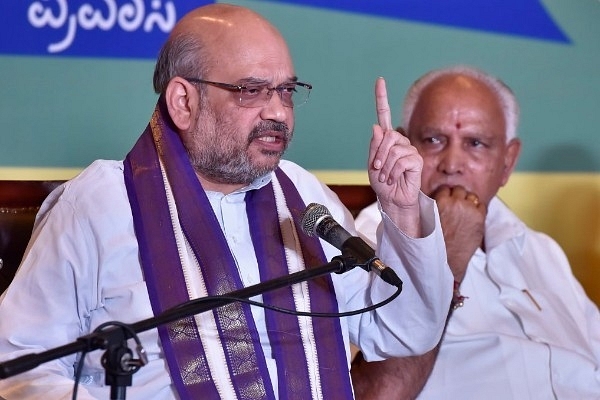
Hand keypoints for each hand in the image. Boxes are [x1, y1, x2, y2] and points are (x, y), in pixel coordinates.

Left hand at [368, 78, 422, 234]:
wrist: (392, 200)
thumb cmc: (382, 183)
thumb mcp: (372, 165)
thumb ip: (374, 146)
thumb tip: (377, 127)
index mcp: (386, 140)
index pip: (384, 115)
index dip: (382, 98)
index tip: (380, 80)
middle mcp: (399, 141)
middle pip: (387, 136)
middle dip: (378, 154)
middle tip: (378, 169)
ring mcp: (409, 149)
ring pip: (393, 149)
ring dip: (385, 166)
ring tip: (387, 176)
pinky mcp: (416, 160)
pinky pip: (402, 159)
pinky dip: (393, 171)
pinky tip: (395, 178)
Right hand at [431, 185, 485, 280]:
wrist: (448, 258)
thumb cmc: (436, 241)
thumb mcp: (428, 219)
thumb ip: (433, 206)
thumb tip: (438, 199)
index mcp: (440, 201)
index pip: (445, 188)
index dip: (446, 195)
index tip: (447, 200)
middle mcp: (456, 202)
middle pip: (459, 190)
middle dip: (458, 196)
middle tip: (457, 206)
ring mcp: (469, 209)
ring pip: (472, 196)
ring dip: (469, 202)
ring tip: (466, 211)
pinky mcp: (480, 217)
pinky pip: (482, 205)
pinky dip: (478, 209)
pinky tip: (473, 217)